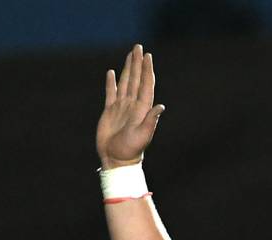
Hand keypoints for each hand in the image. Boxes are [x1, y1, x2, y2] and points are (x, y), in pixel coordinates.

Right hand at [97, 44, 164, 168]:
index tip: (148, 56)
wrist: (116, 160)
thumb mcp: (143, 135)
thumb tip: (161, 106)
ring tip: (130, 55)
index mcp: (142, 109)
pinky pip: (111, 93)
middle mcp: (133, 106)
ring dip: (127, 69)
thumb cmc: (131, 150)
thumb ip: (151, 120)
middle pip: (136, 79)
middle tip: (139, 47)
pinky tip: (111, 72)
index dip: (147, 70)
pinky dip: (111, 82)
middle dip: (138, 63)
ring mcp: (121, 107)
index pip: (146, 85)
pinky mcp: (110, 111)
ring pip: (125, 83)